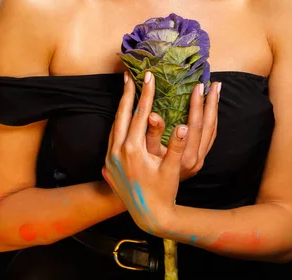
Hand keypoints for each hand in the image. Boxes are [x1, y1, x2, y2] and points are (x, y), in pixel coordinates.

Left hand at [102, 71, 188, 234]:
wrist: (146, 216)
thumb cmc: (162, 192)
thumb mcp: (172, 170)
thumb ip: (176, 147)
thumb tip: (183, 127)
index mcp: (132, 150)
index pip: (139, 114)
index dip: (145, 94)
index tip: (149, 77)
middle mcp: (117, 151)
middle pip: (122, 115)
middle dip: (127, 93)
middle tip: (130, 75)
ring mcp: (110, 157)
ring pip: (115, 124)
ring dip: (121, 107)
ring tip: (126, 90)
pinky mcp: (108, 163)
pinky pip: (112, 134)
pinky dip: (118, 121)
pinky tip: (122, 116)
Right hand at [146, 79, 219, 180]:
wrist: (155, 200)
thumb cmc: (146, 175)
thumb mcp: (147, 154)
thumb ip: (152, 135)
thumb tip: (153, 115)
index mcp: (184, 157)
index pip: (194, 125)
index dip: (196, 104)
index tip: (198, 86)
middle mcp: (196, 159)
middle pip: (208, 126)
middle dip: (210, 102)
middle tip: (212, 83)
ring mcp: (200, 159)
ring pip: (212, 130)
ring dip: (214, 108)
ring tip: (215, 89)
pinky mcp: (200, 158)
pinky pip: (211, 135)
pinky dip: (212, 119)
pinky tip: (211, 107)